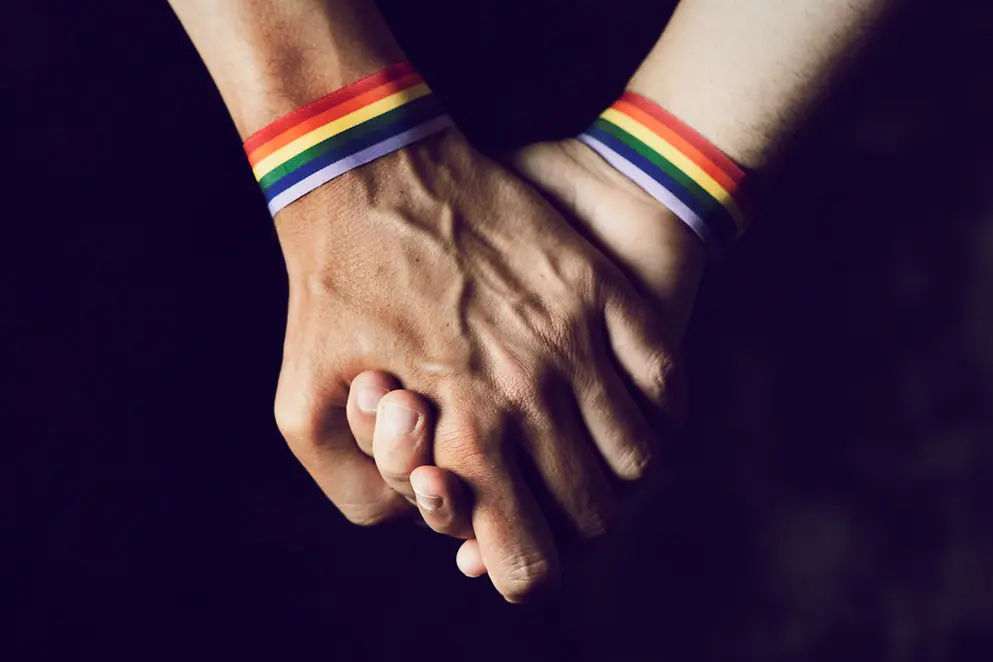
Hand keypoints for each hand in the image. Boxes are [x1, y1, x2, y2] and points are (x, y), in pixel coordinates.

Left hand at [272, 128, 678, 601]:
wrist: (368, 171)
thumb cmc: (329, 292)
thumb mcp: (300, 410)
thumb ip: (358, 491)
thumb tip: (416, 525)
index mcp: (464, 434)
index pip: (529, 560)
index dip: (522, 573)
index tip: (512, 556)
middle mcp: (531, 396)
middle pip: (592, 514)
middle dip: (567, 526)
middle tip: (542, 499)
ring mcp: (575, 340)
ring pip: (636, 458)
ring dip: (614, 473)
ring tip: (584, 454)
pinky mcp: (600, 290)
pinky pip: (666, 383)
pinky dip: (657, 414)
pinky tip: (627, 408)